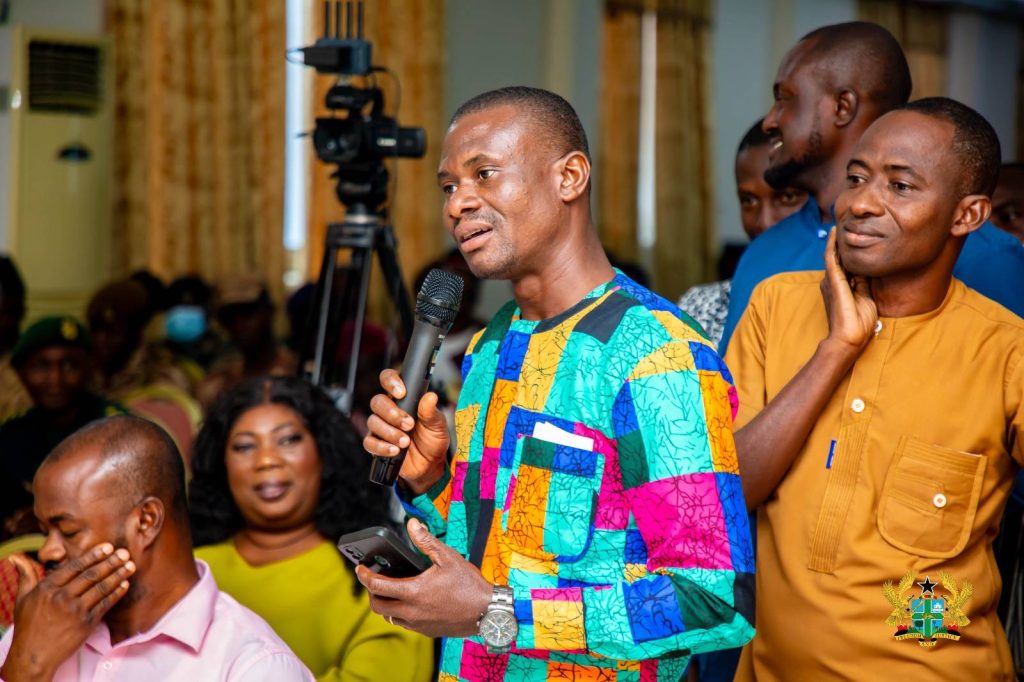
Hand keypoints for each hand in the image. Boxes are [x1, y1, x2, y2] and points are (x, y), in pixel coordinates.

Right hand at [1, 543, 135, 681]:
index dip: (93, 556)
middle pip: (91, 575)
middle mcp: (62, 597)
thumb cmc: (29, 626)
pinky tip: (125, 585)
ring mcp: (75, 611)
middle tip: (125, 553)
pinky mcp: (86, 623)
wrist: (34, 655)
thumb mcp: (22, 599)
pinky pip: (104, 604)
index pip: (74, 567)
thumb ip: (26, 576)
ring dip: (118, 575)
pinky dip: (116, 593)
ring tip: (130, 566)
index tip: (108, 547)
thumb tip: (17, 556)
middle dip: (110, 562)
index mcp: (47, 588)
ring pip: (100, 588)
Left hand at [355, 518, 491, 638]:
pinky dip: (399, 612)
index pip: (377, 586)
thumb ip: (426, 541)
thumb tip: (412, 524)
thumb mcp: (448, 557)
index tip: (359, 568)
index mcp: (414, 592)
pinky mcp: (426, 631)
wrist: (487, 612)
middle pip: (377, 606)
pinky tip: (409, 601)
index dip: (364, 576)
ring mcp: (418, 624)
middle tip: (374, 580)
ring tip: (390, 590)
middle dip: (371, 592)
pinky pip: (404, 623)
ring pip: (389, 617)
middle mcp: (412, 611)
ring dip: (385, 604)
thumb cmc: (469, 585)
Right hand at [363, 369, 449, 494]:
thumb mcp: (438, 425)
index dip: (391, 382)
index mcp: (403, 399)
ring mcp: (381, 427)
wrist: (429, 465)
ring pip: (373, 422)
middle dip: (392, 413)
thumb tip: (431, 396)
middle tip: (409, 424)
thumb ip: (431, 412)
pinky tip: (395, 450)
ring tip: (405, 441)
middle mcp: (389, 410)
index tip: (401, 392)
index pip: (389, 380)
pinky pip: (369, 442)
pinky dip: (381, 446)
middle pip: (377, 402)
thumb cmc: (432, 440)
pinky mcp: (376, 445)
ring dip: (389, 431)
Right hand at [820, 227, 877, 352]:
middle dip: (842, 241)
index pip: (846, 263)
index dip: (850, 249)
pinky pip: (831, 258)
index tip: (857, 235)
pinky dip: (832, 244)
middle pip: (838, 256)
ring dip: (836, 239)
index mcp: (841, 286)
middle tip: (847, 222)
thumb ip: (863, 282)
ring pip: (834, 254)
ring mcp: (831, 280)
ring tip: (840, 222)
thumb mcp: (866, 297)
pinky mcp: (832, 280)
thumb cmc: (859, 323)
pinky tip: (835, 232)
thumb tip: (866, 268)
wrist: (850, 337)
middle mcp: (833, 281)